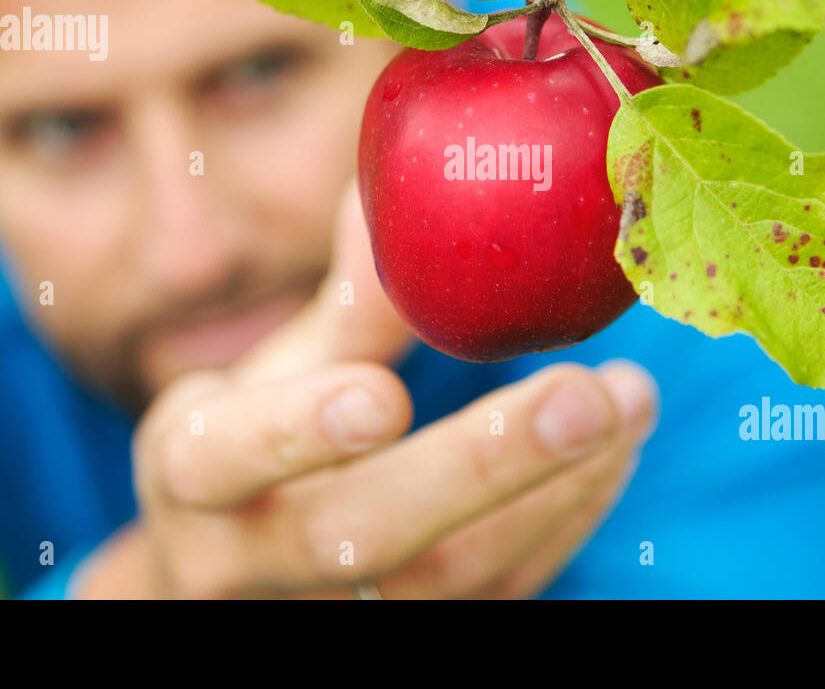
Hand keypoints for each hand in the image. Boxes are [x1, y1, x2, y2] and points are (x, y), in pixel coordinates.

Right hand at [77, 182, 656, 597]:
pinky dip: (568, 518)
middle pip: (363, 536)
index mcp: (194, 478)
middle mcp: (252, 565)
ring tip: (629, 400)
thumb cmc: (254, 447)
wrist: (239, 571)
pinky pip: (503, 593)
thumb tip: (398, 191)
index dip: (296, 432)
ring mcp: (340, 615)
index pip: (223, 458)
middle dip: (480, 466)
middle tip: (583, 397)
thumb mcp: (271, 372)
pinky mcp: (417, 634)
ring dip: (556, 486)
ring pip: (452, 577)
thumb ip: (344, 303)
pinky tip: (614, 452)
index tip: (382, 397)